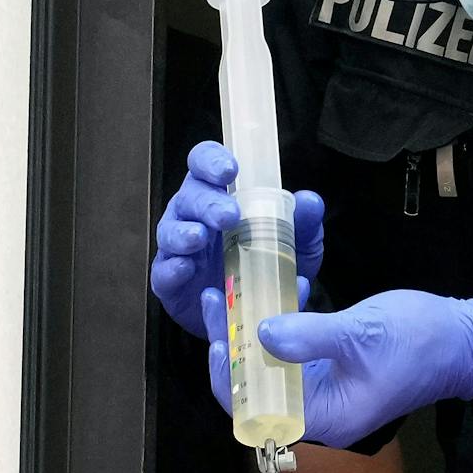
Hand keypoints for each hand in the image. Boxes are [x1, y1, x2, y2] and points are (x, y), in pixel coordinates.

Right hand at [150, 140, 324, 334]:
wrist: (257, 312)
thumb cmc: (271, 264)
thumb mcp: (298, 244)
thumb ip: (305, 222)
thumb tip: (309, 201)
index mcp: (221, 194)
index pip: (205, 163)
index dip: (211, 160)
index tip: (230, 169)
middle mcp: (195, 215)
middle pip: (190, 195)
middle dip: (207, 202)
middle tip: (229, 215)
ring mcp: (179, 248)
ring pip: (171, 230)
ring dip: (183, 232)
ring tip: (199, 238)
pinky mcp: (170, 282)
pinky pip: (163, 271)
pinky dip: (172, 268)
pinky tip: (186, 268)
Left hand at [202, 288, 472, 448]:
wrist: (467, 340)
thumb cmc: (420, 339)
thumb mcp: (362, 332)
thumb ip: (309, 335)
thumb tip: (259, 330)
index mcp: (325, 414)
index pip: (255, 406)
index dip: (228, 371)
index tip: (216, 331)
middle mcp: (320, 410)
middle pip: (258, 385)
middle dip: (234, 344)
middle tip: (220, 299)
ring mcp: (328, 390)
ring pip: (273, 367)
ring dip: (253, 333)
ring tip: (237, 293)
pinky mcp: (335, 369)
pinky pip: (295, 355)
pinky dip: (281, 329)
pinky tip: (277, 296)